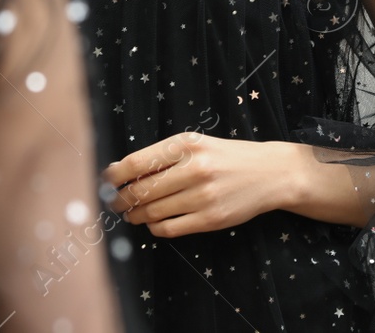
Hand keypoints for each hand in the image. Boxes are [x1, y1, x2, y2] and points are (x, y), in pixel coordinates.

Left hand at [101, 131, 297, 237]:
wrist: (270, 173)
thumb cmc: (226, 156)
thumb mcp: (196, 144)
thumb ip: (163, 155)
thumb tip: (120, 171)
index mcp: (187, 144)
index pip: (137, 162)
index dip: (114, 176)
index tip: (105, 181)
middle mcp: (194, 169)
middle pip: (141, 190)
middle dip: (121, 199)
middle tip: (114, 202)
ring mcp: (203, 196)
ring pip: (153, 212)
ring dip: (136, 215)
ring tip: (132, 213)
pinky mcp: (211, 219)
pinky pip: (170, 228)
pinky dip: (155, 227)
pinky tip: (153, 222)